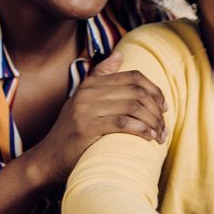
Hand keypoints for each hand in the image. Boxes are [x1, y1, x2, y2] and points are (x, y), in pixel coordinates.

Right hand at [30, 51, 167, 184]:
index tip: (164, 107)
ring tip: (160, 136)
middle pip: (136, 92)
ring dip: (153, 122)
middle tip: (165, 126)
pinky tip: (150, 138)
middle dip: (156, 109)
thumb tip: (119, 54)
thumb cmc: (73, 132)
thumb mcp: (83, 101)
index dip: (154, 90)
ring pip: (133, 107)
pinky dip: (142, 130)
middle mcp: (88, 93)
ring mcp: (85, 110)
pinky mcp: (86, 128)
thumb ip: (101, 77)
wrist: (49, 158)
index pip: (133, 77)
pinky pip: (123, 123)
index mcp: (91, 84)